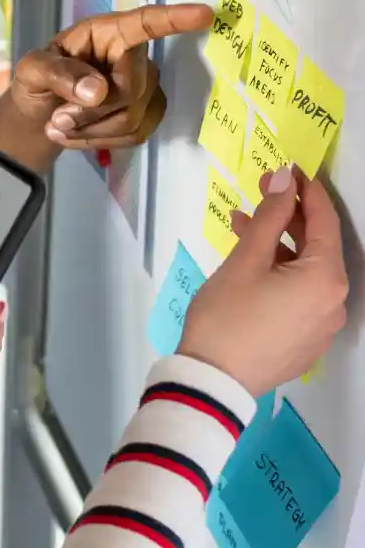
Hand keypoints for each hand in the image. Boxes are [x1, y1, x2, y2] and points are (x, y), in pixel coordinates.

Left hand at [10, 2, 212, 150]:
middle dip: (90, 112)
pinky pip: (135, 135)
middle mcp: (133, 54)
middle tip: (56, 119)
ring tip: (59, 125)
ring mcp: (145, 85)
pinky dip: (101, 141)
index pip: (144, 23)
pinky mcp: (148, 113)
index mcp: (107, 32)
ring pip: (132, 118)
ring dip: (91, 130)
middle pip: (130, 90)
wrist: (41, 110)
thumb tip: (98, 91)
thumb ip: (57, 74)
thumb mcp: (31, 70)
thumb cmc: (39, 78)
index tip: (205, 15)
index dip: (174, 19)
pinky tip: (78, 134)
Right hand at [178, 166, 348, 396]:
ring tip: (242, 227)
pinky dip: (280, 273)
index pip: (324, 221)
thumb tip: (284, 179)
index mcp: (326, 279)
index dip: (306, 190)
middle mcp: (335, 302)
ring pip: (306, 271)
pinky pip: (300, 295)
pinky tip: (250, 265)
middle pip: (317, 247)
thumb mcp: (246, 259)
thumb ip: (269, 216)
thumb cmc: (228, 314)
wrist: (213, 381)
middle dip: (288, 217)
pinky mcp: (306, 341)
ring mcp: (322, 325)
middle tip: (260, 192)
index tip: (287, 167)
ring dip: (278, 245)